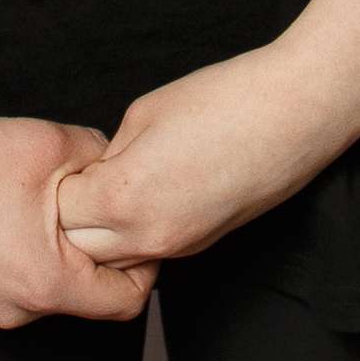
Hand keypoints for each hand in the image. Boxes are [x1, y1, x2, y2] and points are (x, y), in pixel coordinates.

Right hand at [0, 97, 147, 328]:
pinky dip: (4, 259)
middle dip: (87, 254)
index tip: (133, 230)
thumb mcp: (53, 143)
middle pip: (78, 295)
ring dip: (42, 257)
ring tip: (23, 204)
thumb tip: (122, 172)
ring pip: (35, 291)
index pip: (127, 302)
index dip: (143, 265)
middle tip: (74, 204)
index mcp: (46, 283)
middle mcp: (11, 311)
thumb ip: (103, 162)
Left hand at [55, 42, 359, 273]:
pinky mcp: (203, 245)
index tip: (73, 160)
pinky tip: (154, 193)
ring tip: (119, 186)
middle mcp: (149, 235)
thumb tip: (99, 174)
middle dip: (74, 216)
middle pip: (80, 249)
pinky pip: (153, 252)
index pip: (61, 211)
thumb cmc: (224, 100)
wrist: (298, 113)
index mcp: (124, 196)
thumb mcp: (145, 114)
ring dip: (106, 231)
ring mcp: (180, 246)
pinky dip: (139, 232)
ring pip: (117, 260)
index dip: (63, 182)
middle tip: (87, 176)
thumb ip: (111, 154)